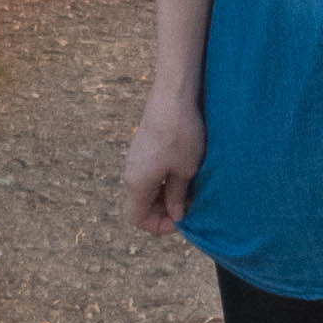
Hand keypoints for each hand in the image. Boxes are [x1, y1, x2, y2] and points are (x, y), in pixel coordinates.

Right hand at [124, 89, 205, 233]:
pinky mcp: (144, 147)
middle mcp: (131, 173)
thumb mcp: (185, 170)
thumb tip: (176, 214)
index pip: (138, 219)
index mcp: (137, 184)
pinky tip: (185, 174)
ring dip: (167, 196)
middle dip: (165, 212)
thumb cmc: (181, 135)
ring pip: (148, 189)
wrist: (173, 96)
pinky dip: (165, 181)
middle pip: (142, 205)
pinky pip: (150, 174)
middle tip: (191, 208)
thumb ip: (177, 196)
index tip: (182, 221)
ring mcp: (136, 159)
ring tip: (191, 191)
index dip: (159, 226)